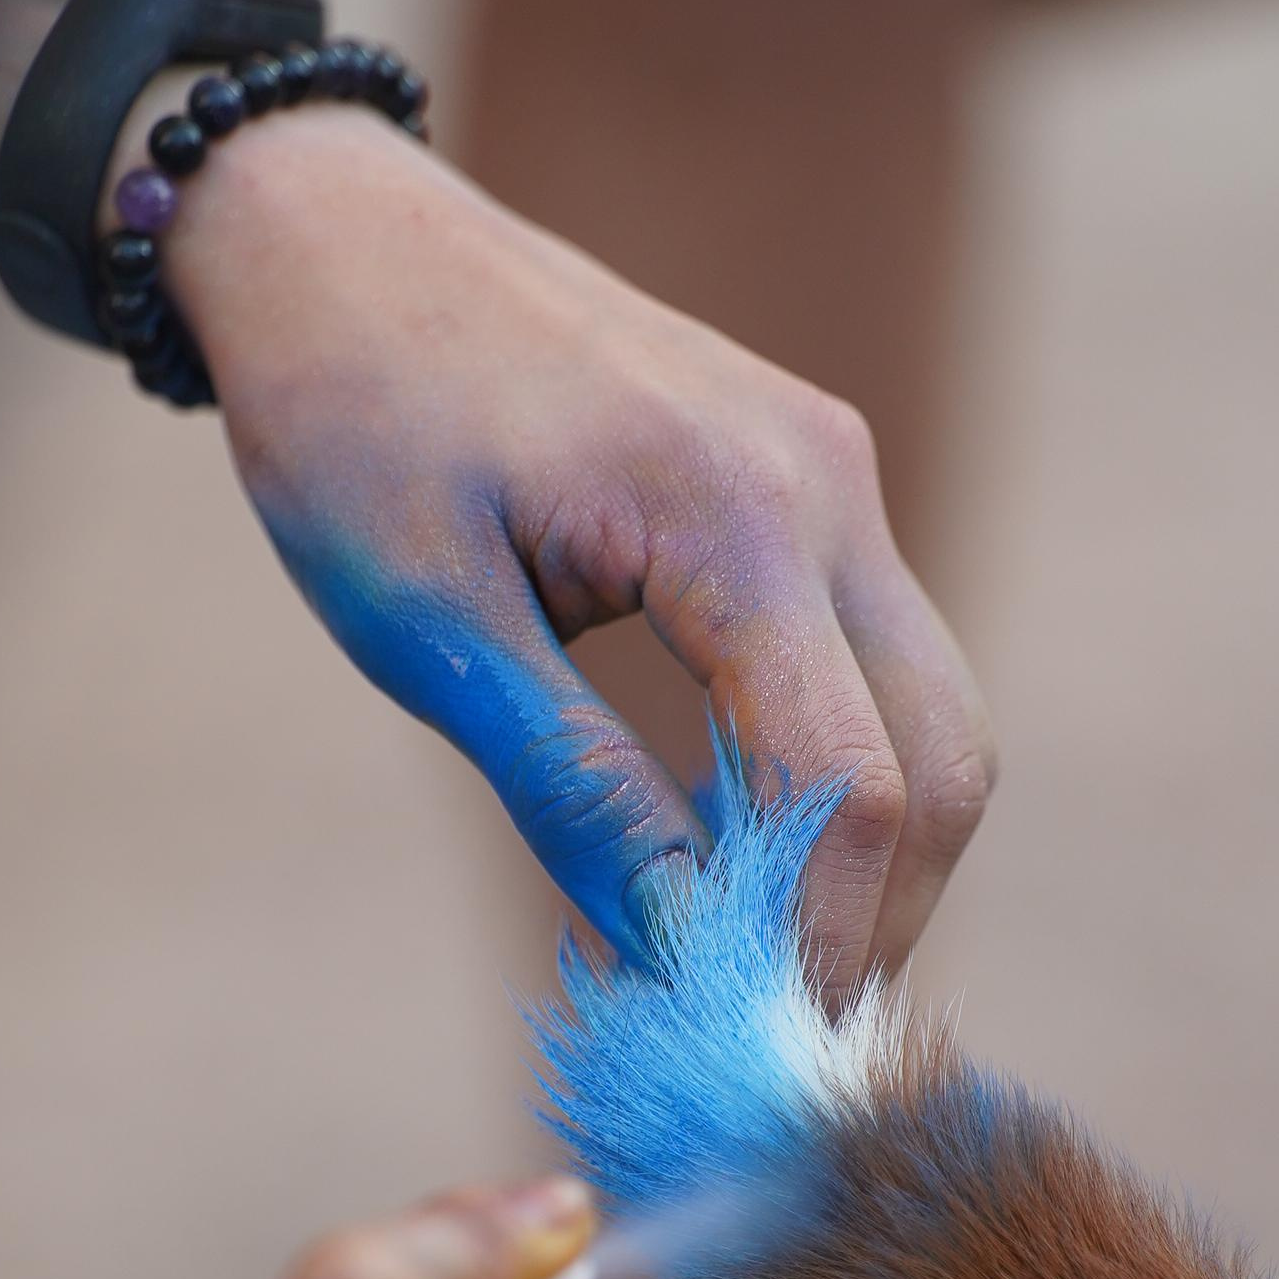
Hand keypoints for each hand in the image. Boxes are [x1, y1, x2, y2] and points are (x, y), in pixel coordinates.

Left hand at [139, 99, 994, 997]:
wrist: (334, 228)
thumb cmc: (347, 410)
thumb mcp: (427, 627)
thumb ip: (568, 788)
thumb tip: (678, 947)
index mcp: (736, 514)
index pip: (851, 785)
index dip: (823, 941)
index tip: (755, 1051)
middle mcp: (824, 481)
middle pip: (943, 757)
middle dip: (883, 914)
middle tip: (778, 1026)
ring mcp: (828, 468)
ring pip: (927, 708)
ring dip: (867, 846)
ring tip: (754, 953)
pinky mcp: (802, 473)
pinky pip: (867, 651)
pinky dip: (834, 765)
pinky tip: (738, 841)